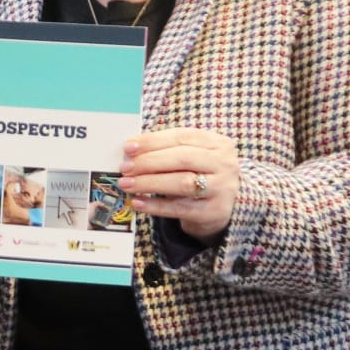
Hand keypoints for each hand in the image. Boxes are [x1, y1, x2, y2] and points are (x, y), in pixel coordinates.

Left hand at [119, 128, 240, 240]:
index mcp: (218, 143)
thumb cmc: (199, 174)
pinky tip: (138, 202)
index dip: (152, 141)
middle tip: (125, 168)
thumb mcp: (191, 157)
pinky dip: (155, 205)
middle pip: (182, 158)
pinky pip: (180, 208)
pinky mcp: (215, 212)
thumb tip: (130, 151)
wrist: (223, 205)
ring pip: (182, 183)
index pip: (182, 137)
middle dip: (149, 162)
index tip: (128, 147)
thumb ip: (166, 150)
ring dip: (149, 183)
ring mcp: (222, 189)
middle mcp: (224, 164)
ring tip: (127, 184)